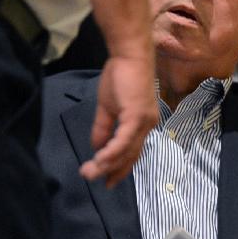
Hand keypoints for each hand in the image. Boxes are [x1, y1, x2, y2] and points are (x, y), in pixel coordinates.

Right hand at [80, 54, 157, 186]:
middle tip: (98, 183)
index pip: (132, 152)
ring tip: (90, 173)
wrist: (129, 55)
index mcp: (142, 124)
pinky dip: (111, 152)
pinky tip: (99, 160)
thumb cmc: (121, 76)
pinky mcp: (137, 116)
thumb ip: (103, 128)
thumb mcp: (108, 107)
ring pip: (126, 151)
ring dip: (107, 164)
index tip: (108, 181)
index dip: (120, 167)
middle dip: (114, 171)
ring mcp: (144, 122)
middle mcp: (147, 126)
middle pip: (131, 156)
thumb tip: (96, 147)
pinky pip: (123, 140)